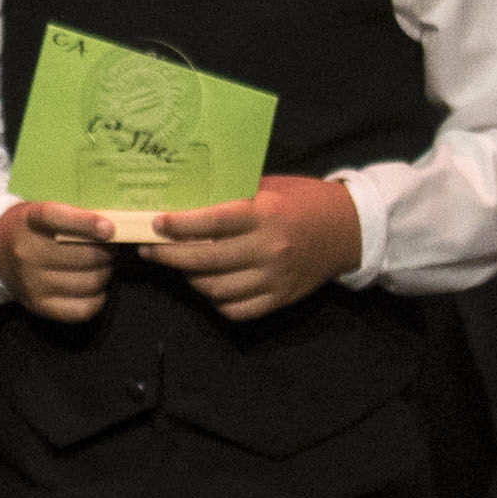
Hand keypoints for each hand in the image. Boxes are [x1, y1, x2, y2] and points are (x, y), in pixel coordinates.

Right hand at [0, 197, 116, 322]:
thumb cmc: (32, 227)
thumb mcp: (43, 208)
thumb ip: (73, 214)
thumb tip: (114, 229)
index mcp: (30, 221)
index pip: (57, 219)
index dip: (86, 224)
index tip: (109, 228)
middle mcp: (27, 253)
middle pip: (83, 256)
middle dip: (107, 252)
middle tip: (110, 248)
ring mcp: (32, 283)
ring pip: (89, 282)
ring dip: (105, 273)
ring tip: (102, 266)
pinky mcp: (39, 305)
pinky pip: (83, 309)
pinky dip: (99, 298)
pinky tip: (96, 288)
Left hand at [125, 174, 364, 322]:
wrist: (347, 231)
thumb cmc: (302, 201)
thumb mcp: (270, 188)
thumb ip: (233, 198)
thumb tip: (185, 203)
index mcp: (266, 214)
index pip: (214, 223)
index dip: (180, 226)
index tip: (155, 224)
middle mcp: (270, 249)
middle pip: (207, 260)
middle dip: (170, 256)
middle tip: (149, 249)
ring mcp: (274, 279)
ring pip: (215, 289)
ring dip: (189, 278)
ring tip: (177, 265)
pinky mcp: (279, 300)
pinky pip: (235, 309)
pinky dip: (214, 300)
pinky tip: (206, 285)